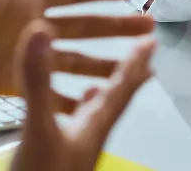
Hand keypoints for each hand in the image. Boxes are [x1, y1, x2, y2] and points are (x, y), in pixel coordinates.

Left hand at [0, 0, 155, 109]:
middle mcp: (31, 27)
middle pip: (85, 27)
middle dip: (118, 28)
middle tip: (149, 28)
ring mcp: (25, 57)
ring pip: (76, 62)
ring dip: (105, 64)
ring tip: (136, 69)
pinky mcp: (13, 82)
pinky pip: (49, 92)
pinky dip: (73, 99)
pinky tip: (95, 105)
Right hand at [10, 21, 155, 170]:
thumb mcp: (38, 126)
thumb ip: (38, 80)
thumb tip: (40, 31)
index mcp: (92, 125)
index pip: (121, 87)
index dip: (136, 62)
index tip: (152, 41)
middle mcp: (88, 135)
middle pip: (115, 100)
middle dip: (127, 76)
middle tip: (142, 56)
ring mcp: (74, 149)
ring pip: (94, 114)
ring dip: (100, 93)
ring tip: (102, 81)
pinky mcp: (56, 158)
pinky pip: (71, 126)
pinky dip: (71, 112)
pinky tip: (65, 115)